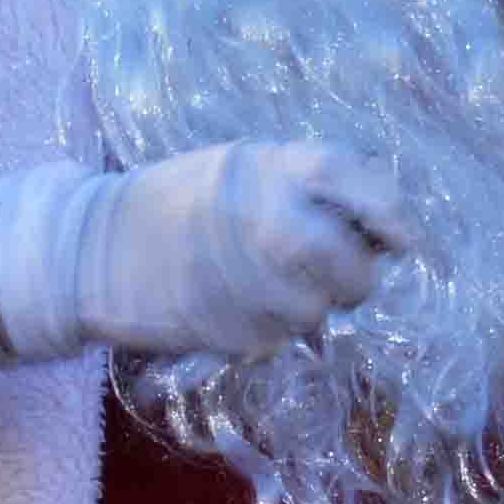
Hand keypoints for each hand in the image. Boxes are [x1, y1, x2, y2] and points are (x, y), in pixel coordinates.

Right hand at [72, 142, 405, 362]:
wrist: (94, 252)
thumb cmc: (175, 204)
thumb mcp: (239, 169)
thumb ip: (304, 187)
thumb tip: (379, 223)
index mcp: (261, 168)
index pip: (346, 177)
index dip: (389, 208)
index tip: (409, 238)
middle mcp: (257, 220)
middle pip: (344, 260)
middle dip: (355, 274)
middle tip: (346, 275)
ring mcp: (242, 281)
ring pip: (316, 309)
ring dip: (312, 303)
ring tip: (273, 283)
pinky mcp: (226, 330)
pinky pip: (279, 336)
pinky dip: (275, 324)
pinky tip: (243, 303)